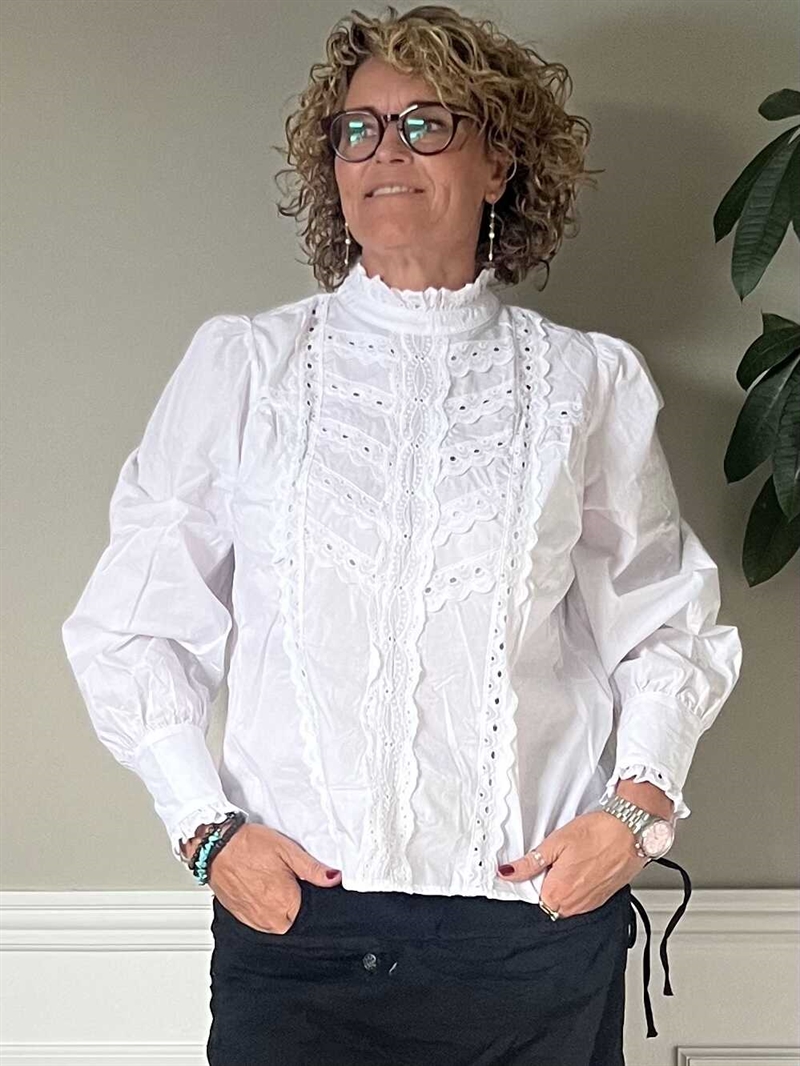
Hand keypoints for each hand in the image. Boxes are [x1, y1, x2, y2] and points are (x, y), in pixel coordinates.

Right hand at [205, 824, 341, 933]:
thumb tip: (334, 878)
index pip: (310, 915)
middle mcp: (269, 918)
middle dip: (295, 904)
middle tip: (288, 881)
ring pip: (277, 923)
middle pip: (294, 921)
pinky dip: (264, 909)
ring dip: (279, 908)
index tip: (305, 886)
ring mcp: (253, 920)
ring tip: (273, 883)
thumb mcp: (288, 851)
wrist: (215, 847)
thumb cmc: (248, 846)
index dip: (310, 898)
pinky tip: (262, 890)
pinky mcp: (240, 917)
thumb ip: (313, 869)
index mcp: (285, 904)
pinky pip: (260, 921)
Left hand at [496, 811, 646, 917]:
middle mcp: (574, 904)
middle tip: (557, 858)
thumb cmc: (598, 833)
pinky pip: (582, 899)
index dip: (532, 878)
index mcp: (557, 893)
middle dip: (548, 882)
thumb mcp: (556, 842)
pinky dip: (580, 885)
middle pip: (549, 901)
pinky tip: (585, 865)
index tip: (537, 864)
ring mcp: (590, 904)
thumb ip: (529, 862)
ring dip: (564, 884)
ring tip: (574, 859)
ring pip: (566, 901)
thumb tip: (507, 872)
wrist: (633, 831)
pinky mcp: (603, 899)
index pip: (532, 896)